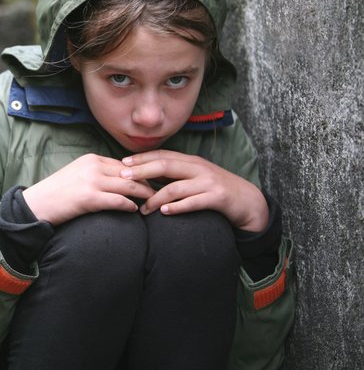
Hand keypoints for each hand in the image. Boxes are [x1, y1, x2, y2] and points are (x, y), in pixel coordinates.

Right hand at [22, 154, 155, 225]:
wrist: (36, 204)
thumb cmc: (57, 193)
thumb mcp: (77, 175)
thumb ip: (97, 173)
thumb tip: (118, 180)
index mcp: (91, 159)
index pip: (124, 164)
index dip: (140, 173)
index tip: (153, 180)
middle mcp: (93, 167)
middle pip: (130, 173)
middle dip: (147, 182)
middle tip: (160, 191)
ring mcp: (91, 182)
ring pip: (128, 186)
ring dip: (144, 195)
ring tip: (152, 202)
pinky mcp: (89, 198)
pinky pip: (118, 201)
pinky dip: (130, 206)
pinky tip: (135, 210)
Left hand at [120, 150, 268, 231]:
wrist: (249, 202)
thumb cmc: (216, 190)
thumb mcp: (194, 179)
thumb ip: (173, 176)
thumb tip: (144, 177)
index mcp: (191, 162)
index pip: (162, 156)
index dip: (141, 159)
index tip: (122, 163)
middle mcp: (198, 168)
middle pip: (165, 166)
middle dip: (142, 171)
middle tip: (123, 178)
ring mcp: (208, 182)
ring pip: (176, 187)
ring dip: (156, 198)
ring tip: (143, 208)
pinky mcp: (218, 197)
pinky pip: (193, 201)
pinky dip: (177, 207)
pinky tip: (164, 212)